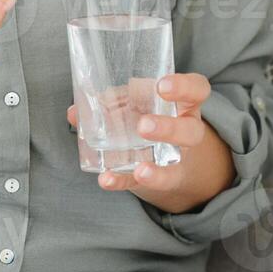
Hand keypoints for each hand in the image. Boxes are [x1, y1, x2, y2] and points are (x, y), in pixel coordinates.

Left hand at [67, 72, 233, 214]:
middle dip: (169, 128)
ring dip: (158, 169)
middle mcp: (187, 131)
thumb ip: (109, 103)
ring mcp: (176, 159)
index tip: (161, 85)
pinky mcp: (160, 180)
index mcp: (183, 103)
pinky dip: (123, 182)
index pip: (197, 89)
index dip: (184, 86)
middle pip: (191, 131)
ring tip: (139, 169)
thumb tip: (75, 111)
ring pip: (176, 165)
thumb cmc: (149, 116)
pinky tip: (106, 180)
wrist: (167, 158)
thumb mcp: (137, 104)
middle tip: (143, 126)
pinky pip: (144, 185)